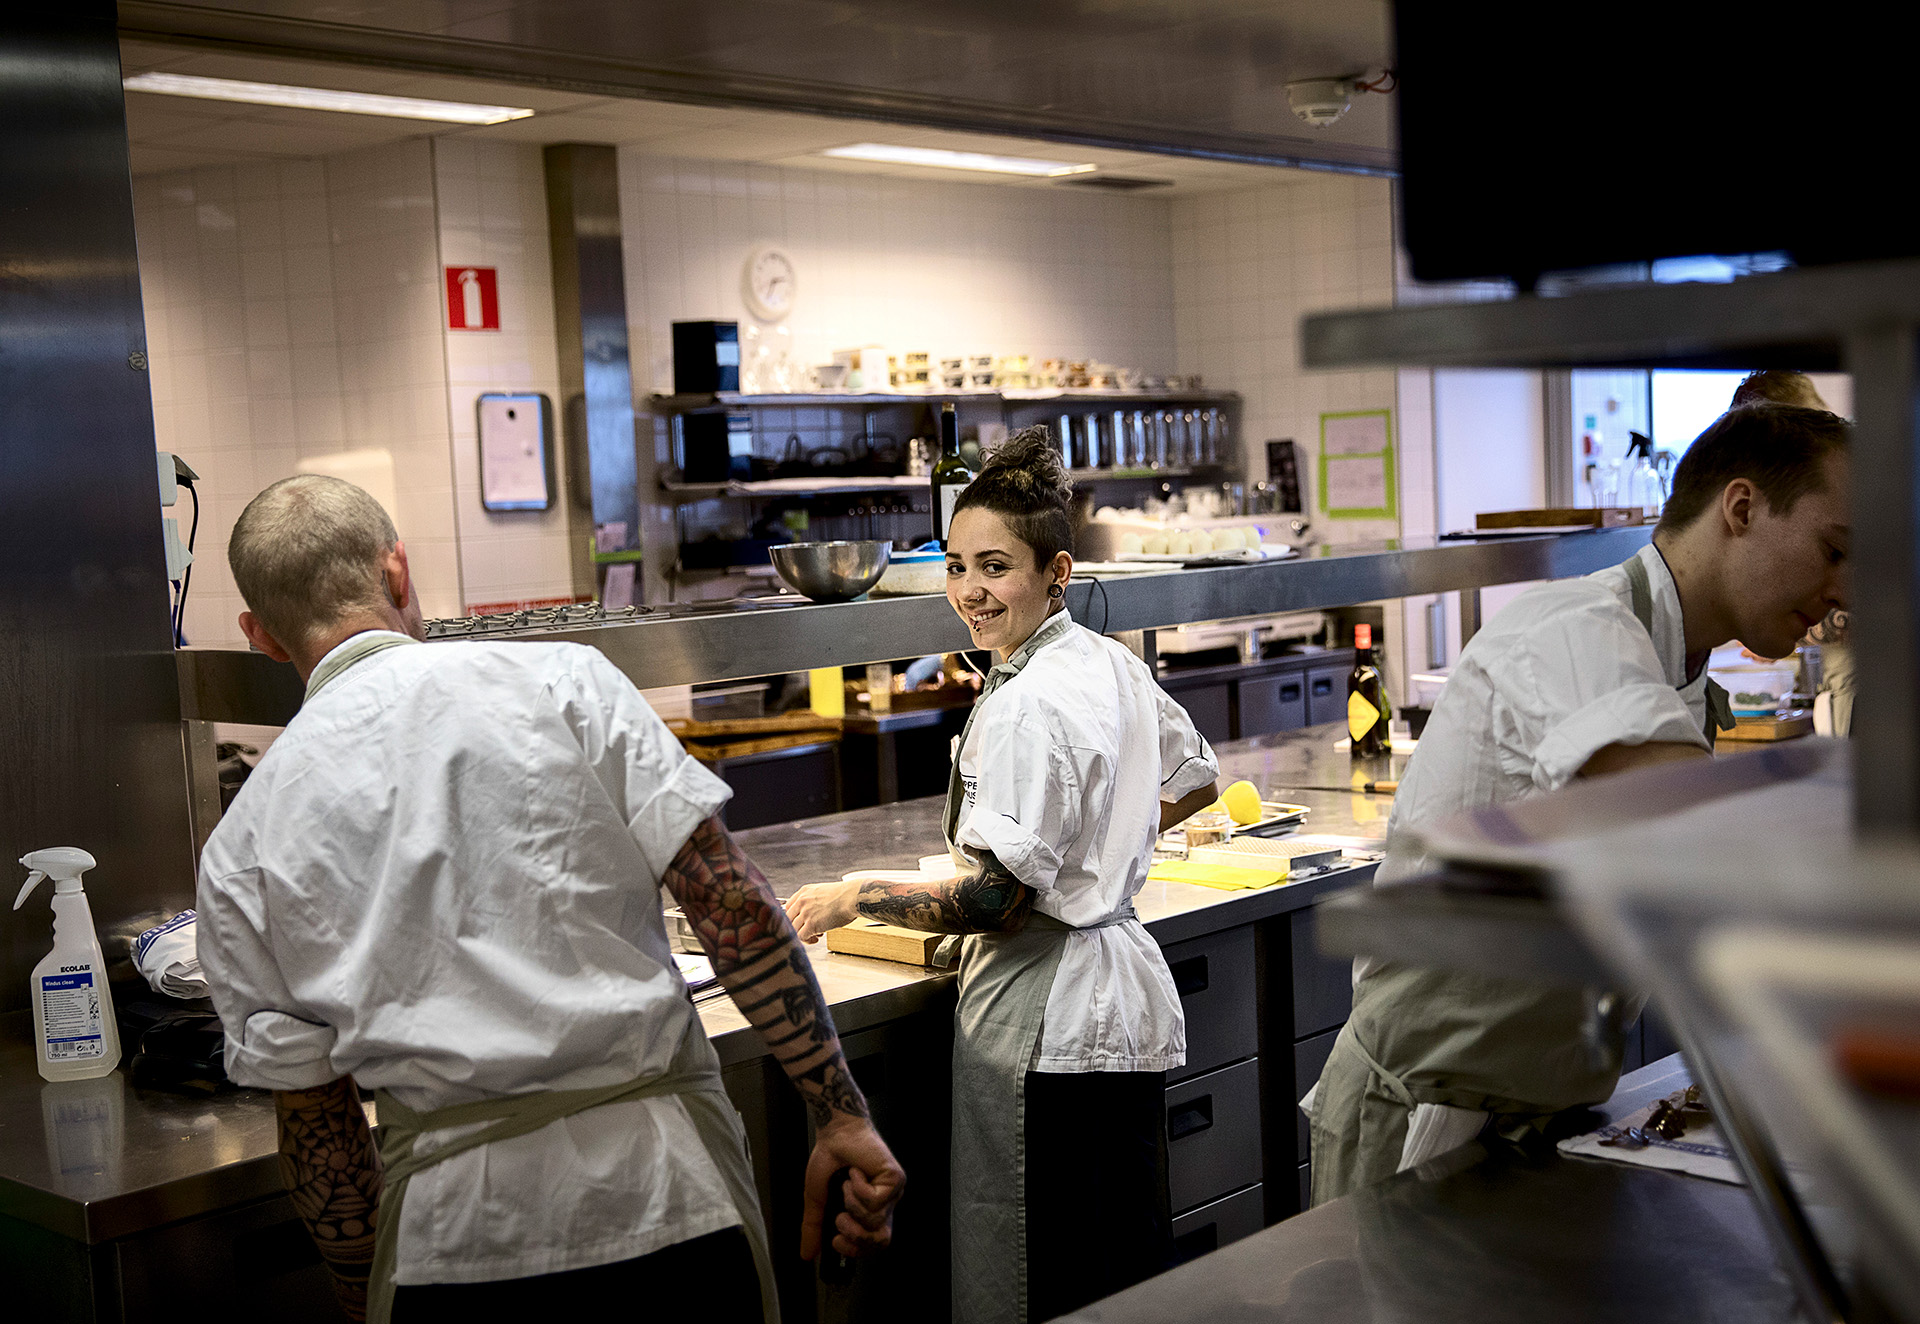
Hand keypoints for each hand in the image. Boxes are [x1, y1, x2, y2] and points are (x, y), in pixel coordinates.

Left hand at [785, 880, 859, 941]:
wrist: (852, 897)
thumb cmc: (844, 896)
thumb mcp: (823, 891)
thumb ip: (813, 900)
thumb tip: (812, 913)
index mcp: (804, 891)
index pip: (788, 907)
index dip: (795, 917)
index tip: (802, 922)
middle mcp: (802, 901)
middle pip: (788, 919)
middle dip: (798, 926)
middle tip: (809, 929)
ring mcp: (806, 913)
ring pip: (793, 929)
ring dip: (803, 934)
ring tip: (815, 935)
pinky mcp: (812, 924)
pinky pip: (801, 936)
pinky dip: (808, 940)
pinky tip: (817, 938)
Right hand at [801, 1117, 905, 1261]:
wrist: (836, 1132)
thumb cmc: (831, 1159)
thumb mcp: (817, 1199)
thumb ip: (814, 1227)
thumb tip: (806, 1254)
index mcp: (869, 1211)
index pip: (872, 1244)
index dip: (855, 1250)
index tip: (836, 1242)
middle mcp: (884, 1204)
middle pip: (880, 1240)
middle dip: (855, 1235)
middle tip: (840, 1219)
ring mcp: (892, 1193)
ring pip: (874, 1220)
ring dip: (852, 1203)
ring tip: (845, 1184)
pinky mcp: (895, 1179)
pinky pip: (875, 1200)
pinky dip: (858, 1188)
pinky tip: (854, 1173)